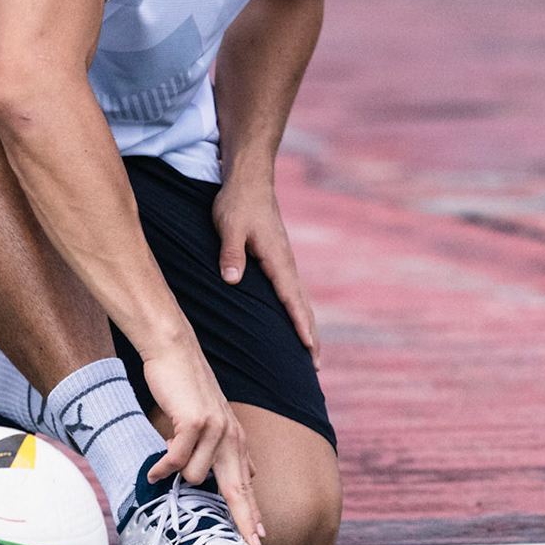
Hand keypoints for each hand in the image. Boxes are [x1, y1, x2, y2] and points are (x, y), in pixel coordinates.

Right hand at [138, 339, 264, 544]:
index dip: (252, 513)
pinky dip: (163, 467)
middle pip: (239, 489)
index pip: (246, 484)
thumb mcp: (213, 418)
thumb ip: (225, 446)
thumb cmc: (187, 386)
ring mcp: (215, 429)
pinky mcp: (195, 422)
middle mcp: (231, 437)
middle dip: (244, 519)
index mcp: (235, 439)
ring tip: (166, 457)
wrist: (175, 351)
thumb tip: (243, 473)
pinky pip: (177, 460)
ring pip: (195, 476)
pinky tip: (153, 471)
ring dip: (176, 472)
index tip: (260, 539)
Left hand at [214, 179, 318, 368]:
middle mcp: (285, 263)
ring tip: (310, 352)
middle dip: (310, 336)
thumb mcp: (229, 227)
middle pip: (302, 305)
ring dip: (306, 325)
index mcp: (276, 259)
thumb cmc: (237, 203)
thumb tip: (232, 279)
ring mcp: (283, 261)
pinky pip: (291, 290)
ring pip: (299, 299)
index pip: (291, 298)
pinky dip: (298, 310)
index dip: (299, 325)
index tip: (308, 349)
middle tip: (316, 366)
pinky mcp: (277, 258)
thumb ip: (230, 253)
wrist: (249, 179)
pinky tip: (294, 319)